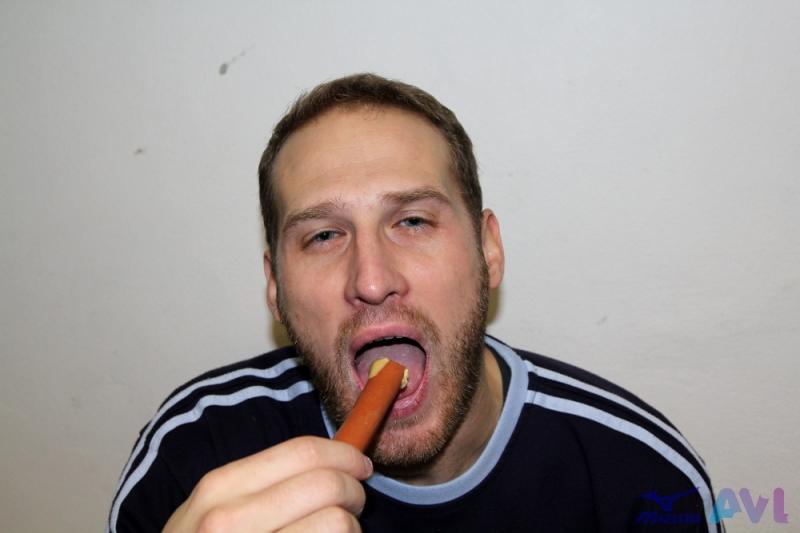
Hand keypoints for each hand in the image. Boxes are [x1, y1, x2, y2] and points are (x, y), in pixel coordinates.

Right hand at [163, 436, 372, 531]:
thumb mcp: (212, 510)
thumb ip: (262, 484)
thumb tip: (335, 462)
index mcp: (219, 489)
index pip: (303, 453)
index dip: (344, 455)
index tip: (359, 465)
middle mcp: (229, 522)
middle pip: (328, 486)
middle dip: (353, 492)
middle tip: (352, 504)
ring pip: (338, 524)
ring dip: (349, 529)